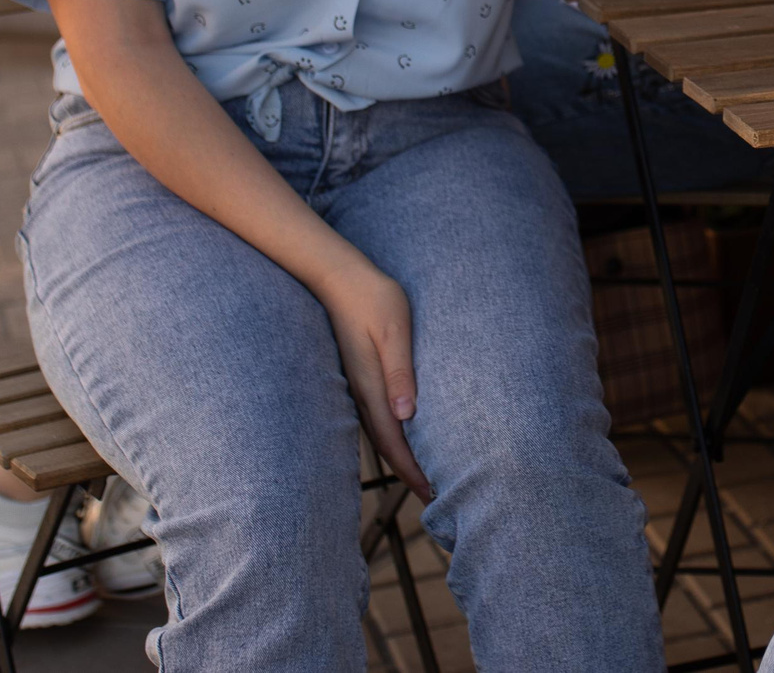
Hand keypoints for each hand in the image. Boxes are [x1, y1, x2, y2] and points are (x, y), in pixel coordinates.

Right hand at [317, 261, 433, 501]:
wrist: (339, 277)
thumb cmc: (375, 299)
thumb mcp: (395, 330)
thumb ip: (400, 371)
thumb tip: (406, 415)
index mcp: (373, 388)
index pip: (395, 442)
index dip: (413, 471)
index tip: (433, 494)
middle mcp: (363, 393)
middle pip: (387, 444)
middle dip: (409, 472)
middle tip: (434, 497)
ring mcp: (359, 385)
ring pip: (382, 432)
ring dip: (401, 456)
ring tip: (422, 474)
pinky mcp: (360, 374)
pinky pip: (378, 415)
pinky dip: (393, 434)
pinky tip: (404, 434)